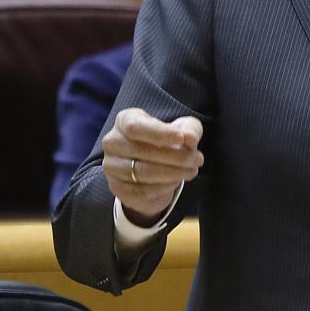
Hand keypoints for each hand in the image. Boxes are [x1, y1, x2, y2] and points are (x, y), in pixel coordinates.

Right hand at [101, 108, 203, 223]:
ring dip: (173, 173)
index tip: (182, 138)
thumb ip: (189, 130)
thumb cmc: (165, 142)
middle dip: (176, 157)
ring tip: (192, 170)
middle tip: (198, 160)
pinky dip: (164, 186)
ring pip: (143, 173)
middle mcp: (112, 142)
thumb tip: (190, 138)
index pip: (136, 127)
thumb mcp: (181, 130)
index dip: (159, 133)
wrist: (150, 169)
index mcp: (124, 120)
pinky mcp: (117, 188)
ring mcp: (111, 167)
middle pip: (143, 152)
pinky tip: (177, 180)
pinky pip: (143, 190)